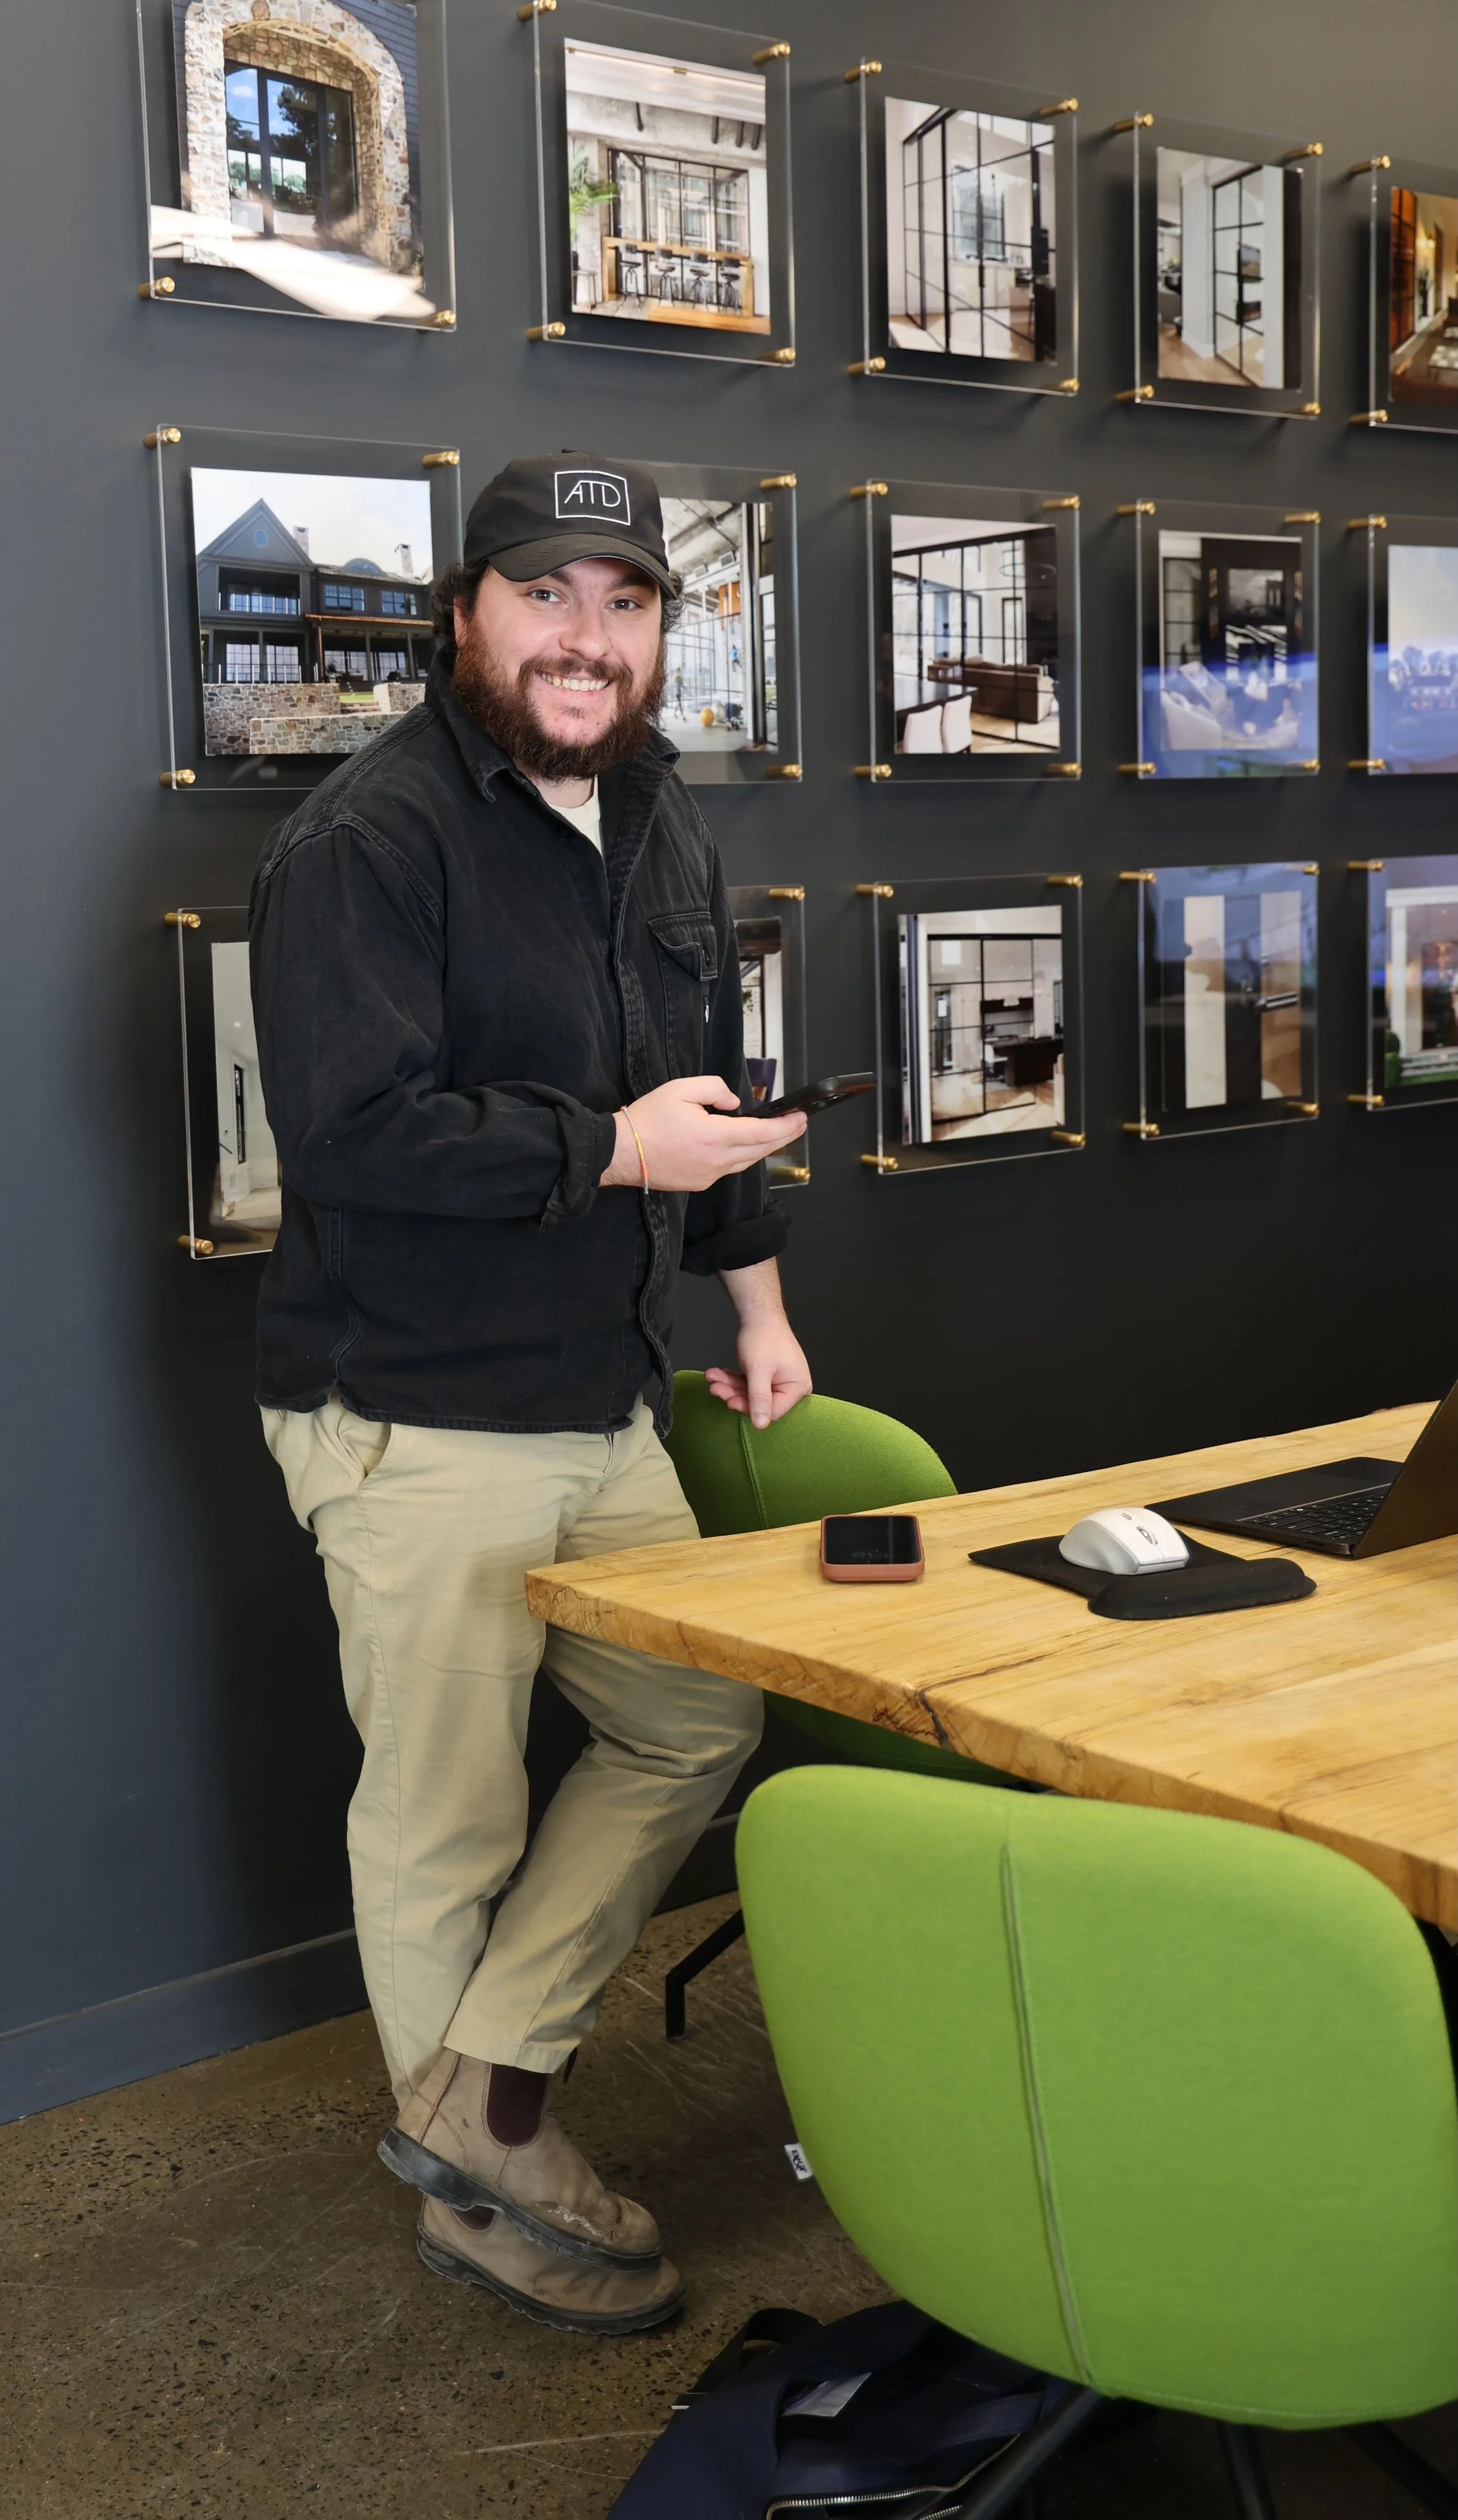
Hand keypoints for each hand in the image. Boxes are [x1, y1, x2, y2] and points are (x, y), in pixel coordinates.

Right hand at [600, 1076, 806, 1194]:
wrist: (619, 1153)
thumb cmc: (647, 1119)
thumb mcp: (681, 1089)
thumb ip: (715, 1089)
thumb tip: (734, 1103)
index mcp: (716, 1136)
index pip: (762, 1132)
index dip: (785, 1126)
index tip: (801, 1117)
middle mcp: (717, 1161)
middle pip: (760, 1150)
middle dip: (783, 1137)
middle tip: (799, 1125)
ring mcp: (709, 1176)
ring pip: (746, 1162)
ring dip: (763, 1148)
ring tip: (775, 1134)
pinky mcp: (699, 1183)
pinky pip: (727, 1168)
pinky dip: (740, 1156)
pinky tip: (740, 1146)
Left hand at [708, 1259, 811, 1429]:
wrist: (759, 1314)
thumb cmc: (763, 1339)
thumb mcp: (759, 1371)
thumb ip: (760, 1399)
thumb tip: (761, 1426)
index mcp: (798, 1387)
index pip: (773, 1410)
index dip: (749, 1407)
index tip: (729, 1400)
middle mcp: (791, 1387)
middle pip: (759, 1402)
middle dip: (734, 1393)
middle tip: (715, 1387)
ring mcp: (779, 1381)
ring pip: (750, 1392)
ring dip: (729, 1386)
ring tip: (713, 1377)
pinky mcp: (767, 1376)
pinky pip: (748, 1384)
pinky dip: (733, 1379)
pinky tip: (717, 1373)